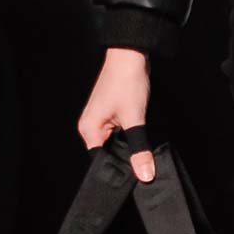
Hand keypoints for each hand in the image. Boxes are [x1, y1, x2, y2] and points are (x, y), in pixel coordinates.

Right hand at [77, 47, 154, 180]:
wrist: (130, 55)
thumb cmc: (126, 81)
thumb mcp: (135, 118)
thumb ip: (139, 148)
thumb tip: (144, 174)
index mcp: (89, 130)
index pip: (100, 162)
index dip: (117, 171)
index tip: (134, 178)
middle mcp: (92, 127)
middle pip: (108, 154)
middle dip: (126, 159)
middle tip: (144, 164)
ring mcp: (102, 121)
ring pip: (117, 144)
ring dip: (130, 146)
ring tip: (143, 147)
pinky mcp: (112, 115)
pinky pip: (121, 133)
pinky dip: (131, 136)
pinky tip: (141, 135)